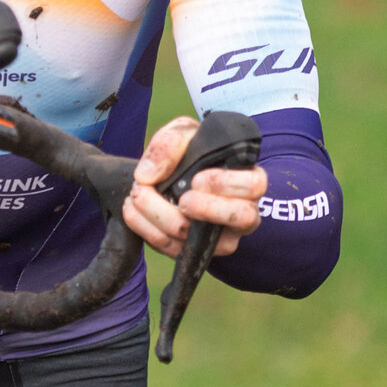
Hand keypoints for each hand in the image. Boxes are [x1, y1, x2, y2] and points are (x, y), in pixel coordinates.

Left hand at [123, 116, 267, 260]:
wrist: (167, 176)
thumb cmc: (187, 153)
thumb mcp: (181, 134)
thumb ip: (168, 143)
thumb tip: (148, 175)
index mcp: (246, 179)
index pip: (254, 185)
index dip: (227, 184)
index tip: (198, 179)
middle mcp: (242, 213)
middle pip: (242, 218)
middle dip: (208, 208)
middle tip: (181, 198)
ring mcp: (220, 238)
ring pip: (204, 240)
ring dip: (163, 217)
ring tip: (139, 194)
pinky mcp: (194, 252)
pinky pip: (174, 250)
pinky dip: (147, 229)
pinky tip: (132, 209)